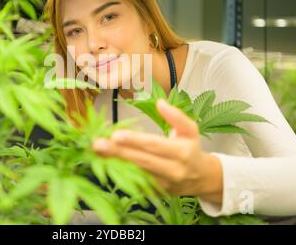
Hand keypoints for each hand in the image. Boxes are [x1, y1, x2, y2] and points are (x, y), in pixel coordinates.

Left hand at [92, 99, 222, 203]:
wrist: (200, 179)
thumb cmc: (191, 149)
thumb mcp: (190, 130)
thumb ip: (176, 116)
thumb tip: (160, 103)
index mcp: (182, 153)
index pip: (155, 145)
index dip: (135, 140)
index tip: (116, 135)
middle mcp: (172, 171)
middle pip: (141, 161)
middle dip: (118, 152)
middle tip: (97, 144)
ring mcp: (161, 184)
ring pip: (135, 173)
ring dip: (113, 162)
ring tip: (94, 152)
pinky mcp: (153, 192)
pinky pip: (133, 182)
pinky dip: (117, 172)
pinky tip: (102, 162)